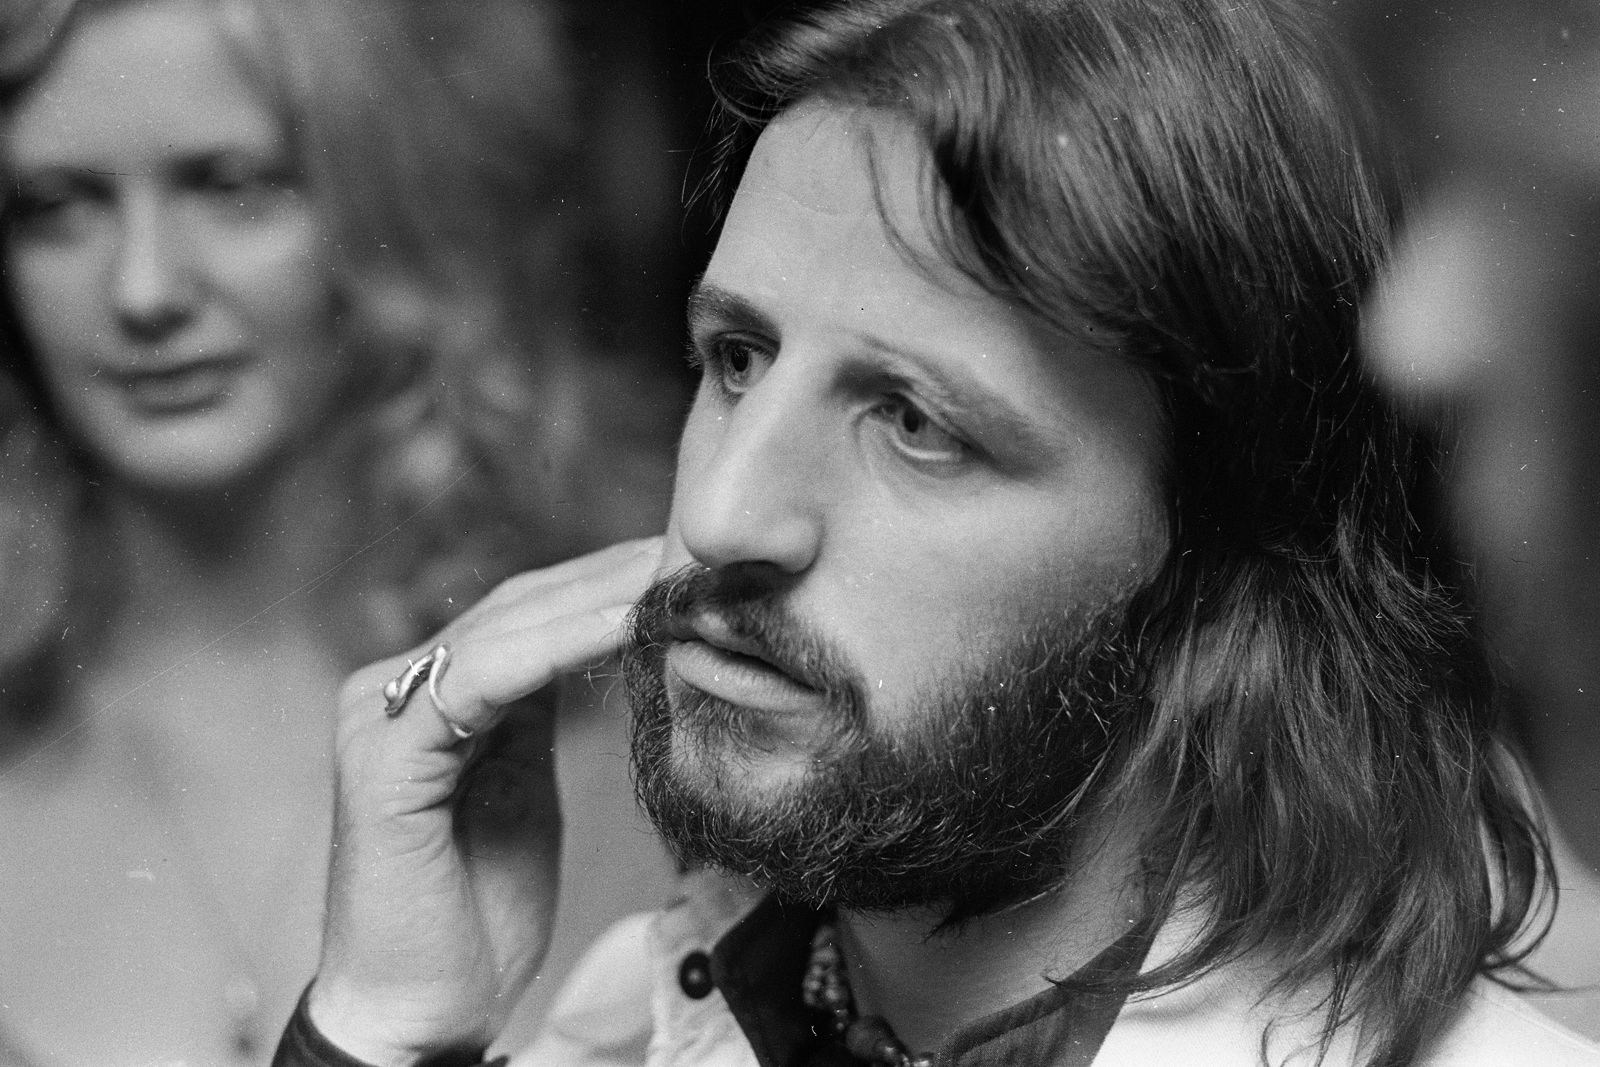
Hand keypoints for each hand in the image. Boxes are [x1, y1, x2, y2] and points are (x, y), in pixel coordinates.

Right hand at [305, 537, 662, 1064]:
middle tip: (697, 554)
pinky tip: (624, 627)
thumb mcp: (524, 791)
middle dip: (613, 575)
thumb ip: (541, 718)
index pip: (527, 612)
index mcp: (429, 695)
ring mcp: (381, 716)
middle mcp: (395, 689)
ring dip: (598, 597)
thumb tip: (607, 648)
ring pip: (504, 628)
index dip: (609, 583)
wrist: (423, 1011)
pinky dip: (557, 646)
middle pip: (518, 606)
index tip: (691, 568)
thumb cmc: (476, 914)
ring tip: (675, 579)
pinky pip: (482, 679)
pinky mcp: (384, 756)